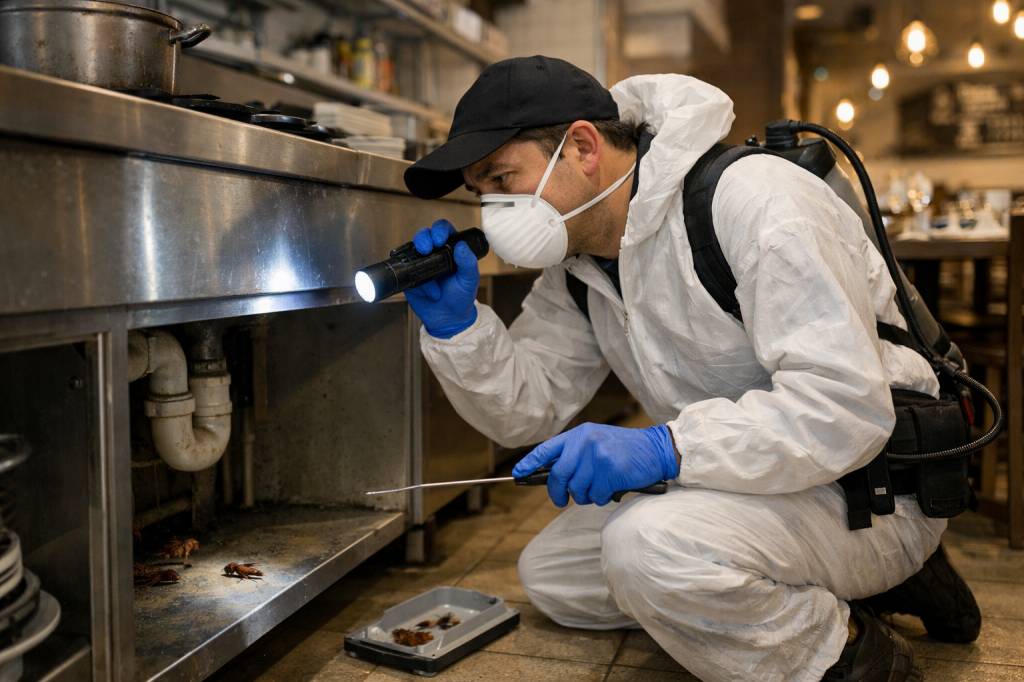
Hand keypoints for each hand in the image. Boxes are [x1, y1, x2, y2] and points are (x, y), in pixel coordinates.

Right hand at [404, 219, 479, 338]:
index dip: (440, 230)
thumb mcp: (469, 280)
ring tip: (428, 273)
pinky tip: (425, 287)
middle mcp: (434, 254)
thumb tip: (462, 246)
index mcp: (451, 250)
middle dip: (423, 238)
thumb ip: (468, 263)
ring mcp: (420, 264)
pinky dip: (413, 277)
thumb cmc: (461, 298)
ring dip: (416, 255)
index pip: (444, 231)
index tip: (440, 239)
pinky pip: (405, 271)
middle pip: (424, 236)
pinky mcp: (409, 277)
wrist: (449, 319)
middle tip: (427, 248)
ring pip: (412, 250)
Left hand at [513, 423, 679, 506]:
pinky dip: (603, 497)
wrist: (655, 449)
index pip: (546, 449)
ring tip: (600, 487)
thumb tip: (551, 477)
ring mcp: (596, 456)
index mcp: (579, 435)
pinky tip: (613, 487)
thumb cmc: (624, 451)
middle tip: (560, 501)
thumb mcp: (596, 443)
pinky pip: (595, 495)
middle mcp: (584, 442)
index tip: (518, 475)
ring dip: (586, 496)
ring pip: (577, 489)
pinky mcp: (609, 471)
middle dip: (556, 493)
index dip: (529, 463)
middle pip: (557, 475)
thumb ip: (575, 455)